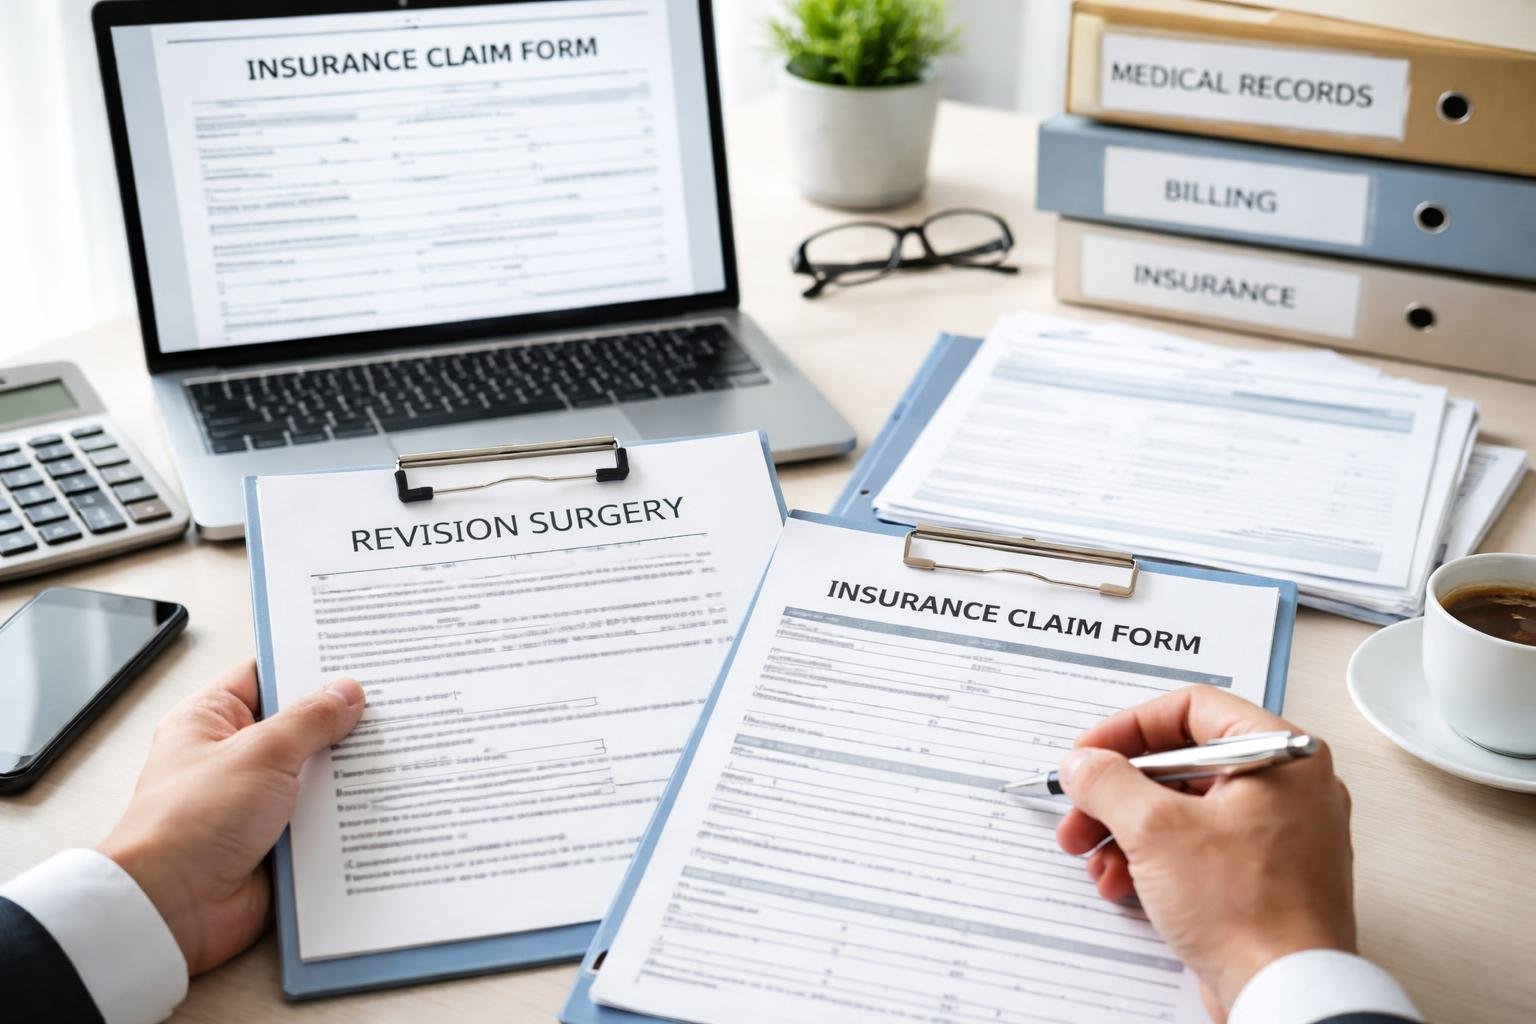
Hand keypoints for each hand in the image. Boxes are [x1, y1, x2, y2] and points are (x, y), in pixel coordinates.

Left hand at [97, 660, 364, 974]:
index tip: (356, 657)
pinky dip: (346, 814)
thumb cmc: (192, 822)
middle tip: (390, 704)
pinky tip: (384, 799)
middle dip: (341, 721)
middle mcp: (234, 757)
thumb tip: (347, 692)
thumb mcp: (260, 752)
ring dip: (347, 771)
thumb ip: (310, 719)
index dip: (308, 665)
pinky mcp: (278, 840)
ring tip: (397, 748)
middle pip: (300, 725)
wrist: (173, 908)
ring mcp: (257, 800)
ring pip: (317, 774)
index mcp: (212, 720)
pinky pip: (322, 818)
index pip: (266, 675)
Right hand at [1054, 685, 1354, 1018]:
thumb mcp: (1156, 829)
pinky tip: (1121, 883)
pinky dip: (1155, 860)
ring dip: (1126, 830)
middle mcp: (1287, 787)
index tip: (1089, 752)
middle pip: (1181, 764)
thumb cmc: (1249, 911)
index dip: (1129, 727)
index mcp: (1280, 755)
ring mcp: (1278, 834)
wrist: (1287, 994)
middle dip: (1117, 792)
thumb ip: (1108, 781)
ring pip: (1184, 809)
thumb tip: (1084, 762)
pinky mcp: (1263, 876)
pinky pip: (1199, 849)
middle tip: (1079, 810)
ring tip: (1091, 856)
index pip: (1192, 709)